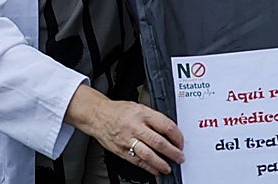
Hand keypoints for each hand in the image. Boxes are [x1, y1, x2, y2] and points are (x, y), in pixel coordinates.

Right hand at [65, 86, 183, 175]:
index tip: (181, 142)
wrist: (97, 115)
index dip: (177, 136)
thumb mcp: (138, 107)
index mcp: (142, 113)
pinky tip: (155, 170)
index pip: (166, 126)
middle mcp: (135, 126)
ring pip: (148, 155)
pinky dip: (148, 168)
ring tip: (168, 167)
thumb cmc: (118, 111)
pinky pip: (138, 161)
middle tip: (179, 157)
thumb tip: (170, 132)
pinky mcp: (121, 150)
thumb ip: (153, 118)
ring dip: (161, 163)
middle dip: (173, 152)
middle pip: (159, 142)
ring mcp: (127, 139)